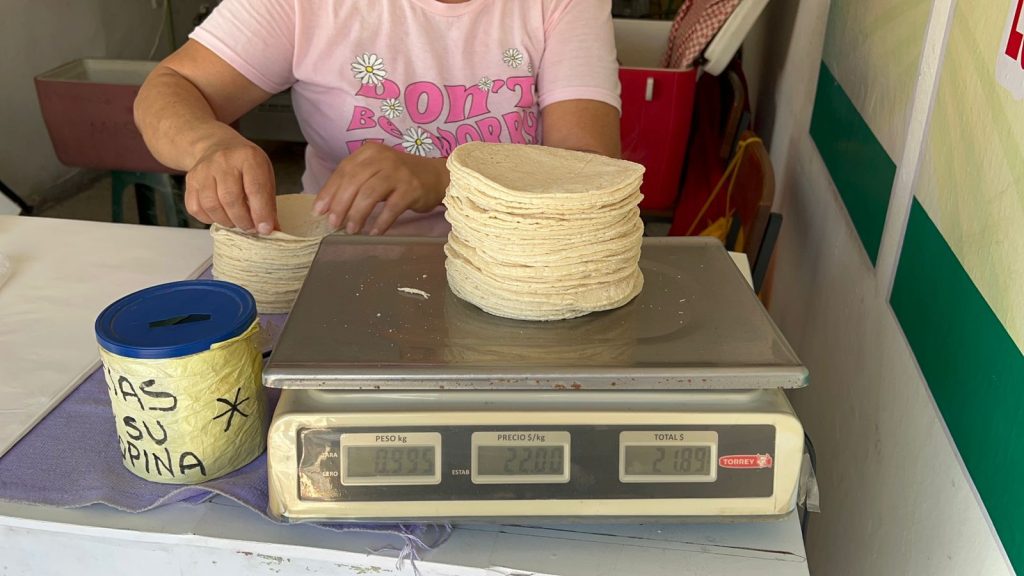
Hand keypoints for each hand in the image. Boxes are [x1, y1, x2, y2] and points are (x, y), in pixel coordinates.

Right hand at [184, 134, 276, 233]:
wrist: (217, 145)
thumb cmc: (244, 163)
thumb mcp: (263, 173)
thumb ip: (268, 201)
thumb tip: (271, 229)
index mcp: (248, 157)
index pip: (255, 188)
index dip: (261, 213)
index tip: (265, 229)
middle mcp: (223, 161)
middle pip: (230, 199)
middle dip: (243, 221)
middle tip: (251, 228)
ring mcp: (203, 170)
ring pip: (212, 206)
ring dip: (227, 221)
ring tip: (237, 223)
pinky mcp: (190, 181)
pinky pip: (196, 208)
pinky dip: (209, 219)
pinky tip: (220, 215)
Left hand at [313, 142, 448, 234]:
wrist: (435, 176)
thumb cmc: (399, 177)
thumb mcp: (375, 171)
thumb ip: (354, 183)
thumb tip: (328, 207)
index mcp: (369, 152)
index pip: (343, 171)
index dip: (329, 192)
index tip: (319, 212)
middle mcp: (383, 158)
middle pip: (354, 182)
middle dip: (340, 205)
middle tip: (333, 225)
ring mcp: (398, 172)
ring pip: (370, 194)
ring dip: (357, 214)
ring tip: (351, 230)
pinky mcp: (411, 188)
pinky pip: (391, 208)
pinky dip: (380, 222)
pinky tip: (373, 232)